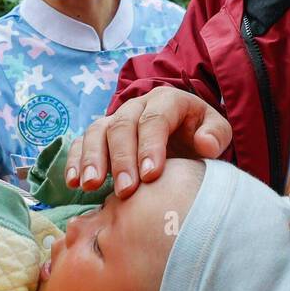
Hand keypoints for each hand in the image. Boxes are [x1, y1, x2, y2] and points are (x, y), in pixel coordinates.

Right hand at [65, 86, 231, 197]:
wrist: (184, 136)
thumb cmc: (200, 135)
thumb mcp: (216, 131)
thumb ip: (216, 135)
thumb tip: (205, 144)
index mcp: (167, 100)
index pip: (155, 119)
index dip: (151, 146)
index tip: (150, 176)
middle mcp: (137, 105)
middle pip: (123, 126)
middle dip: (122, 159)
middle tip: (125, 190)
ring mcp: (116, 118)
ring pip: (98, 131)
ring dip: (92, 159)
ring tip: (90, 185)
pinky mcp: (100, 134)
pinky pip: (81, 141)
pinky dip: (75, 160)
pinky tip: (73, 182)